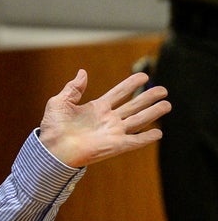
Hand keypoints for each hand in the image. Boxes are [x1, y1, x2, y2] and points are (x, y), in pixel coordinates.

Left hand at [38, 70, 170, 167]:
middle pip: (133, 105)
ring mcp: (113, 132)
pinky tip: (158, 133)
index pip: (118, 93)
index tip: (143, 76)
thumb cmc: (53, 127)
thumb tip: (83, 72)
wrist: (52, 148)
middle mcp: (107, 119)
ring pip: (138, 120)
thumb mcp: (60, 102)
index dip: (130, 84)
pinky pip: (134, 141)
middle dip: (148, 97)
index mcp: (96, 108)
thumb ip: (73, 88)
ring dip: (153, 112)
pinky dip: (146, 137)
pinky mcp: (115, 146)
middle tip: (163, 89)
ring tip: (167, 104)